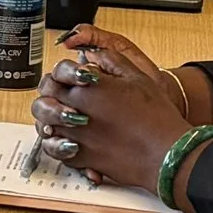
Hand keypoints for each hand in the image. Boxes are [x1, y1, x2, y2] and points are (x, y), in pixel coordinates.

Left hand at [29, 28, 192, 191]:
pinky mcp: (82, 158)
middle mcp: (76, 111)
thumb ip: (111, 61)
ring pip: (45, 126)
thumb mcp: (138, 77)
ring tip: (61, 118)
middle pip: (44, 99)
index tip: (70, 78)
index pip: (57, 74)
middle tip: (60, 97)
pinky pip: (56, 151)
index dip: (61, 75)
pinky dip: (58, 145)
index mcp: (88, 88)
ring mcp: (77, 137)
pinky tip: (67, 139)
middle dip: (50, 96)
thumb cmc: (157, 117)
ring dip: (50, 120)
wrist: (167, 153)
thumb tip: (95, 54)